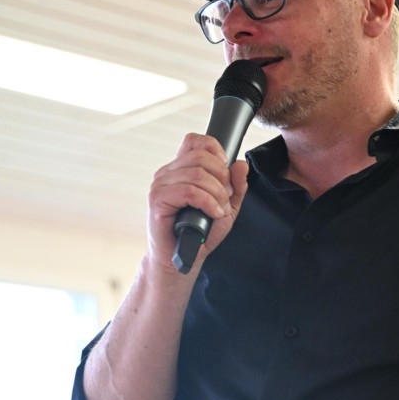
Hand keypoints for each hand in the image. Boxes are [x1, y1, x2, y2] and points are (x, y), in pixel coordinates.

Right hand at [145, 132, 249, 270]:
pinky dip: (207, 202)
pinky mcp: (157, 200)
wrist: (183, 258)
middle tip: (225, 198)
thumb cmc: (200, 233)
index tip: (225, 170)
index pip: (195, 141)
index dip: (215, 149)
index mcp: (181, 169)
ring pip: (197, 174)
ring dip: (216, 194)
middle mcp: (168, 173)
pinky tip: (212, 213)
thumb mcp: (226, 207)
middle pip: (201, 157)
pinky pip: (189, 191)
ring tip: (218, 210)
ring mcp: (160, 185)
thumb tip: (240, 164)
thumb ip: (236, 186)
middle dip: (222, 178)